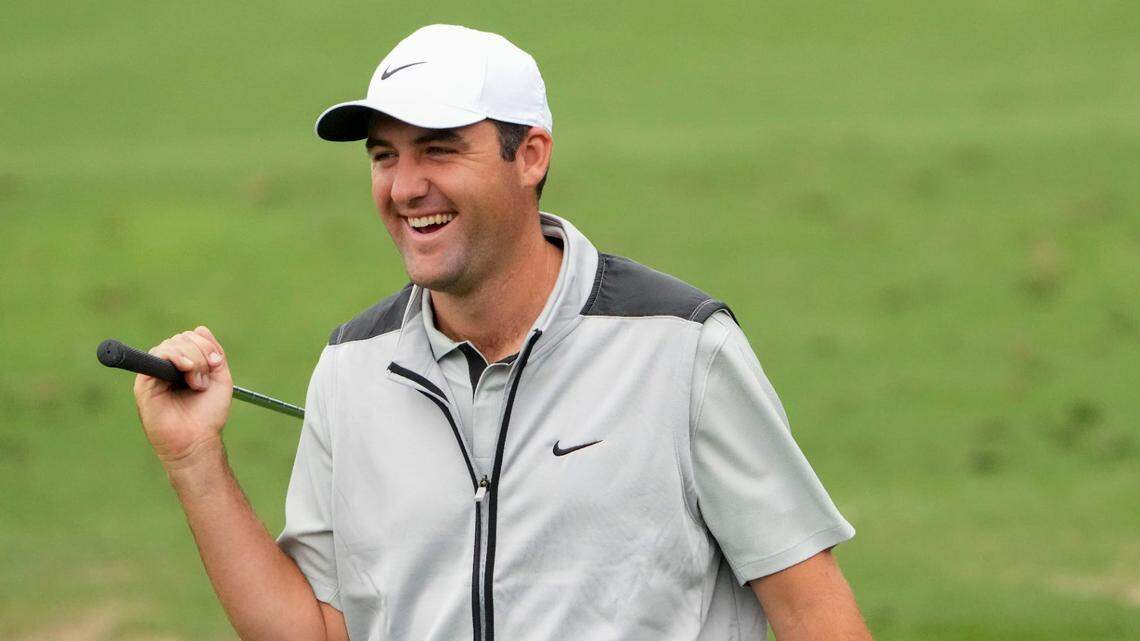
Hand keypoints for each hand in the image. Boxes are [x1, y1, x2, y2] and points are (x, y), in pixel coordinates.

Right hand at [133, 325, 232, 468]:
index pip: (190, 338)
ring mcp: (155, 374)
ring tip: (196, 384)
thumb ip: (213, 353)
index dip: (205, 344)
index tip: (216, 363)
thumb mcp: (220, 378)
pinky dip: (174, 357)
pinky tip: (185, 370)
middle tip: (204, 380)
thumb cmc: (208, 414)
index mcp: (184, 365)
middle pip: (181, 338)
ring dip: (191, 359)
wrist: (197, 439)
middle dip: (200, 353)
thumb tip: (200, 328)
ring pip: (170, 345)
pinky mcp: (144, 382)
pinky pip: (156, 355)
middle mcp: (167, 367)